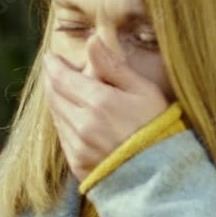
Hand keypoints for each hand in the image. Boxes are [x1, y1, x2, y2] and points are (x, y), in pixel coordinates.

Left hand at [42, 33, 169, 182]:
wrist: (164, 176)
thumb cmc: (159, 128)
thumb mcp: (143, 91)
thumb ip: (113, 67)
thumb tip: (91, 41)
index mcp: (99, 103)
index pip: (61, 78)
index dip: (53, 65)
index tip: (51, 58)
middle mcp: (83, 125)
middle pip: (54, 96)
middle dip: (52, 81)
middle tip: (54, 71)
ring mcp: (78, 148)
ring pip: (56, 117)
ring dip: (56, 101)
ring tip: (64, 91)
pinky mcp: (78, 165)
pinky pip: (63, 138)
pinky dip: (63, 123)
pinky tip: (73, 117)